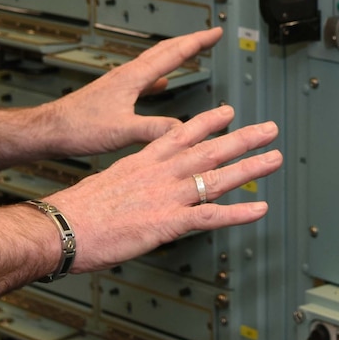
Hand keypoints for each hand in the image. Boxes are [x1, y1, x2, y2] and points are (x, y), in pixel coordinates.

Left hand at [28, 26, 223, 156]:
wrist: (50, 130)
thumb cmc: (78, 128)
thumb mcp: (122, 131)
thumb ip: (155, 130)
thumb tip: (186, 131)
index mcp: (132, 78)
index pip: (172, 54)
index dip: (197, 42)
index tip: (216, 32)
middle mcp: (126, 75)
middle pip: (164, 51)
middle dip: (190, 42)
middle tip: (209, 36)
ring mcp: (119, 83)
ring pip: (154, 62)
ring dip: (174, 55)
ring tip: (189, 52)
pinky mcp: (113, 94)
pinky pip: (143, 78)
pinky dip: (158, 76)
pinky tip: (160, 85)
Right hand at [45, 104, 280, 269]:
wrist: (62, 227)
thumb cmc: (76, 212)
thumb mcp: (107, 185)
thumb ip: (131, 184)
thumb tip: (138, 191)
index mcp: (143, 162)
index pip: (181, 134)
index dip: (209, 123)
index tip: (228, 112)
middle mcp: (159, 173)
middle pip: (209, 150)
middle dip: (243, 138)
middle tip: (270, 129)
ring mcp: (166, 196)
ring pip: (217, 178)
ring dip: (250, 168)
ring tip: (275, 158)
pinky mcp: (168, 222)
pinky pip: (211, 216)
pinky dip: (239, 213)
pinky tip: (260, 209)